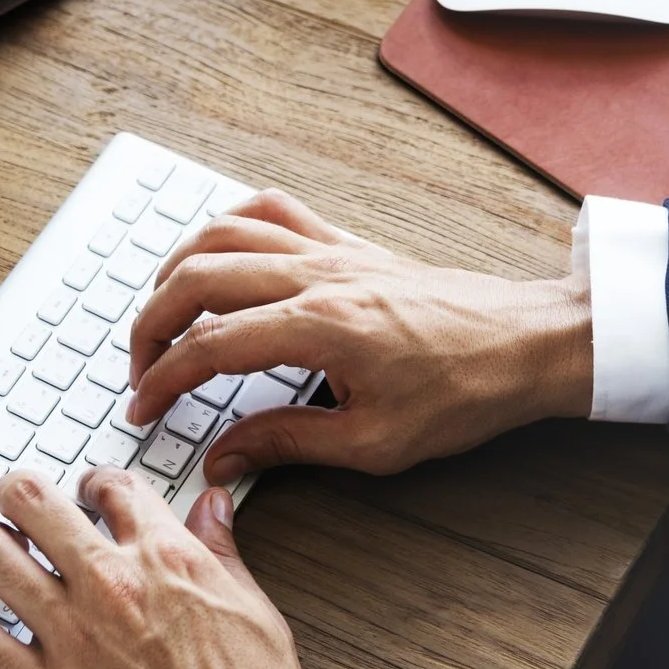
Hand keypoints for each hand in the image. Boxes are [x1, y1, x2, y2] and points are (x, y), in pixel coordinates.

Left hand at [0, 468, 316, 668]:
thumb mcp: (255, 613)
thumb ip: (222, 552)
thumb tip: (210, 507)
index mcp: (167, 559)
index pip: (110, 485)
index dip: (93, 483)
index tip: (87, 495)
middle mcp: (110, 585)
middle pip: (31, 500)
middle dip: (20, 494)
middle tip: (21, 507)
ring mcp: (69, 636)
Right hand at [127, 190, 590, 484]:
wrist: (529, 343)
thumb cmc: (466, 392)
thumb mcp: (375, 443)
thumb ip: (288, 444)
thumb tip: (225, 457)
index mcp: (321, 327)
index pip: (210, 346)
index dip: (162, 380)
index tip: (142, 408)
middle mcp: (318, 276)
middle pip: (198, 278)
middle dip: (151, 324)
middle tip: (140, 369)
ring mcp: (333, 251)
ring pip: (224, 233)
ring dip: (177, 270)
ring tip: (162, 314)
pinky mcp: (349, 244)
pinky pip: (273, 210)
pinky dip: (229, 223)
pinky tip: (216, 251)